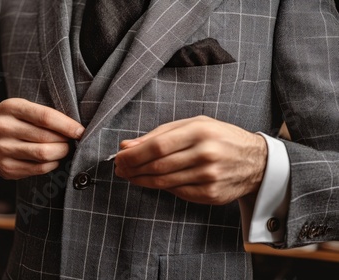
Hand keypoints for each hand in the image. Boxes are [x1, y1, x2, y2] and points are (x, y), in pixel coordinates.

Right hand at [0, 98, 84, 179]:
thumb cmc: (12, 119)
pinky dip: (52, 164)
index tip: (81, 131)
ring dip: (61, 153)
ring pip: (43, 155)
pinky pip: (38, 169)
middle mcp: (3, 128)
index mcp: (10, 107)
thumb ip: (44, 114)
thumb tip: (75, 129)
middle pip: (45, 138)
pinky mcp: (5, 168)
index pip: (45, 117)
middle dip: (65, 141)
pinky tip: (53, 159)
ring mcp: (2, 150)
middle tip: (73, 141)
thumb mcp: (22, 107)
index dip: (67, 125)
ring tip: (65, 149)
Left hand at [114, 116, 266, 204]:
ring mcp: (209, 176)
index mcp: (200, 131)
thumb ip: (159, 134)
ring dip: (141, 180)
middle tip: (120, 169)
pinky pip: (177, 192)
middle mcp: (206, 154)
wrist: (256, 161)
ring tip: (130, 176)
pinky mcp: (211, 194)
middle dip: (133, 168)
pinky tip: (151, 182)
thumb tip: (127, 146)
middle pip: (158, 165)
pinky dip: (160, 187)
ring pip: (164, 181)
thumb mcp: (193, 125)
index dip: (134, 155)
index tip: (119, 157)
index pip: (157, 146)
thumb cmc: (220, 138)